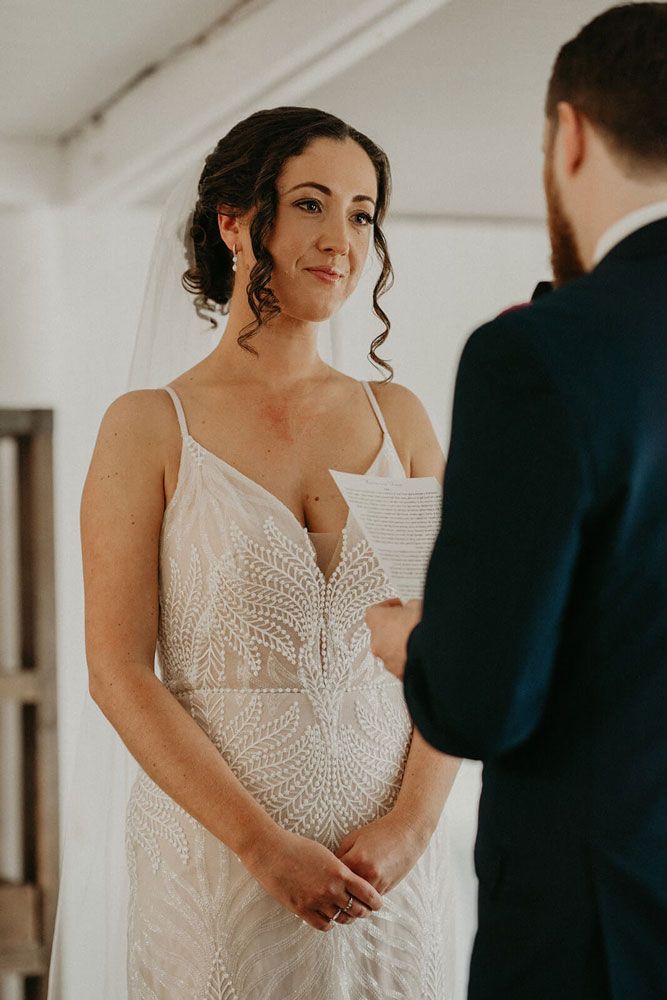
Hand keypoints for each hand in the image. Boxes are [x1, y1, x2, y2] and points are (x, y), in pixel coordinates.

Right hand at [241, 827, 382, 930]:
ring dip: (345, 918)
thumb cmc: (298, 847)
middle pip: (356, 910)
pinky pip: (323, 925)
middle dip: (363, 911)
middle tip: (364, 911)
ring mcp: (315, 901)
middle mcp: (330, 889)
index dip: (375, 901)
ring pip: (340, 919)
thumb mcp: (326, 854)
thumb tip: (352, 881)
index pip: (367, 893)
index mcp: (339, 872)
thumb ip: (341, 870)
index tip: (378, 903)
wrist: (270, 851)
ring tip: (346, 914)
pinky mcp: (301, 910)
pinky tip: (329, 917)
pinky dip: (329, 923)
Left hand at [334, 810, 429, 908]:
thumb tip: (328, 869)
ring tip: (341, 900)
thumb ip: (341, 854)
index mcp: (355, 859)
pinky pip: (370, 900)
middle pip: (344, 895)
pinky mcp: (387, 889)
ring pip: (358, 902)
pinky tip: (357, 896)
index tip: (320, 882)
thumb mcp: (354, 837)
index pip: (333, 879)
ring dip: (350, 902)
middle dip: (336, 896)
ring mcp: (378, 883)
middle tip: (328, 896)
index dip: (325, 881)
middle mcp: (366, 874)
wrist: (407, 833)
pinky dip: (363, 900)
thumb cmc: (379, 832)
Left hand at [365, 598, 422, 678]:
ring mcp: (386, 660)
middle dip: (395, 628)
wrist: (432, 652)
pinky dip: (409, 659)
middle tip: (410, 623)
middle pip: (382, 633)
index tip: (399, 606)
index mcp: (376, 621)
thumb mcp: (416, 605)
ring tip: (419, 639)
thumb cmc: (419, 628)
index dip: (388, 608)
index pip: (374, 611)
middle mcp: (376, 642)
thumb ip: (408, 606)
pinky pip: (401, 663)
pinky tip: (422, 652)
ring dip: (401, 645)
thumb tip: (411, 608)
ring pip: (391, 650)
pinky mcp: (398, 673)